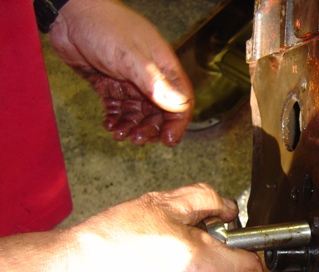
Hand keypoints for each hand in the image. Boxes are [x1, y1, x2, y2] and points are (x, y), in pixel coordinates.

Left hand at [49, 0, 193, 145]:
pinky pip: (119, 110)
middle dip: (150, 129)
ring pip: (139, 114)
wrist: (69, 15)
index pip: (180, 101)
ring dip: (132, 127)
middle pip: (160, 113)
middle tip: (136, 139)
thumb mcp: (130, 56)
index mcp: (163, 68)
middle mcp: (150, 77)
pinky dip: (116, 120)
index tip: (168, 140)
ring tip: (119, 133)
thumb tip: (178, 105)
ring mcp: (130, 82)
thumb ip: (154, 82)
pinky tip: (109, 125)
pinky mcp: (111, 86)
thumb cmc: (104, 25)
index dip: (177, 123)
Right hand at [66, 183, 261, 271]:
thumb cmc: (111, 243)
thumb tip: (227, 208)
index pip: (253, 270)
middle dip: (212, 265)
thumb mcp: (163, 205)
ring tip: (158, 266)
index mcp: (210, 271)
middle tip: (181, 248)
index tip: (229, 246)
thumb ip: (206, 201)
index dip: (243, 253)